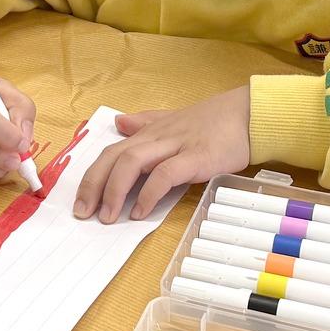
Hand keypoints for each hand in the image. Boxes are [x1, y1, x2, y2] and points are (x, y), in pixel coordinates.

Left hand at [74, 86, 251, 222]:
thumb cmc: (214, 121)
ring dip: (114, 190)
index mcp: (150, 132)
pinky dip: (148, 193)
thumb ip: (145, 122)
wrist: (249, 114)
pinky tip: (140, 212)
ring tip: (106, 216)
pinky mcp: (196, 157)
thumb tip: (119, 123)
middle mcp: (157, 137)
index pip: (111, 152)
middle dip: (94, 185)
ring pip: (133, 162)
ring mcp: (176, 146)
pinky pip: (165, 174)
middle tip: (83, 213)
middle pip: (114, 157)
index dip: (92, 176)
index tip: (80, 201)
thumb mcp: (173, 120)